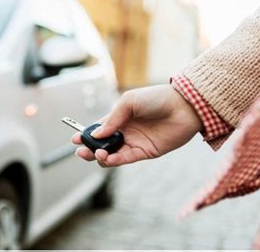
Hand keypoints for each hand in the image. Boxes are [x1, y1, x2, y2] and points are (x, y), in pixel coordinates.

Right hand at [72, 84, 202, 166]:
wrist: (184, 107)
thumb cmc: (157, 98)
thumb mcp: (129, 101)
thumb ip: (112, 119)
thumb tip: (96, 135)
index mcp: (119, 117)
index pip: (98, 129)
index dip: (86, 135)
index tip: (75, 140)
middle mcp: (125, 131)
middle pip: (102, 145)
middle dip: (89, 149)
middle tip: (81, 151)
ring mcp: (134, 142)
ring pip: (112, 155)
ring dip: (101, 156)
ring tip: (98, 153)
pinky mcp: (145, 152)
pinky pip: (126, 159)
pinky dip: (115, 160)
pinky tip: (108, 158)